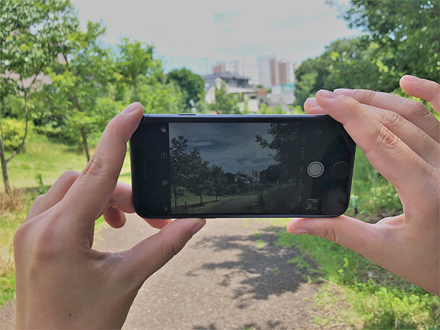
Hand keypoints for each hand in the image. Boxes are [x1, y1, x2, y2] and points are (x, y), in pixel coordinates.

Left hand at [14, 103, 205, 327]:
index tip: (135, 110)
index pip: (98, 171)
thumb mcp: (128, 281)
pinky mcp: (32, 237)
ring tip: (127, 224)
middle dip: (125, 193)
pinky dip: (88, 206)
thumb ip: (164, 246)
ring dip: (106, 198)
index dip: (119, 135)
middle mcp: (39, 225)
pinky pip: (62, 203)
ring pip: (74, 189)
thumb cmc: (84, 325)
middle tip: (153, 216)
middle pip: (90, 181)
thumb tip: (194, 222)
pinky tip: (103, 228)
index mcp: (61, 234)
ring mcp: (31, 230)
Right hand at [287, 75, 438, 294]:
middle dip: (352, 106)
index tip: (321, 101)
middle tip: (319, 102)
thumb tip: (295, 225)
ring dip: (377, 98)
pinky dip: (429, 92)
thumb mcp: (382, 250)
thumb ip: (337, 232)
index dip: (348, 115)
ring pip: (416, 112)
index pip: (380, 140)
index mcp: (425, 192)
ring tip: (344, 96)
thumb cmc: (430, 262)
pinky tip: (406, 81)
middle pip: (393, 120)